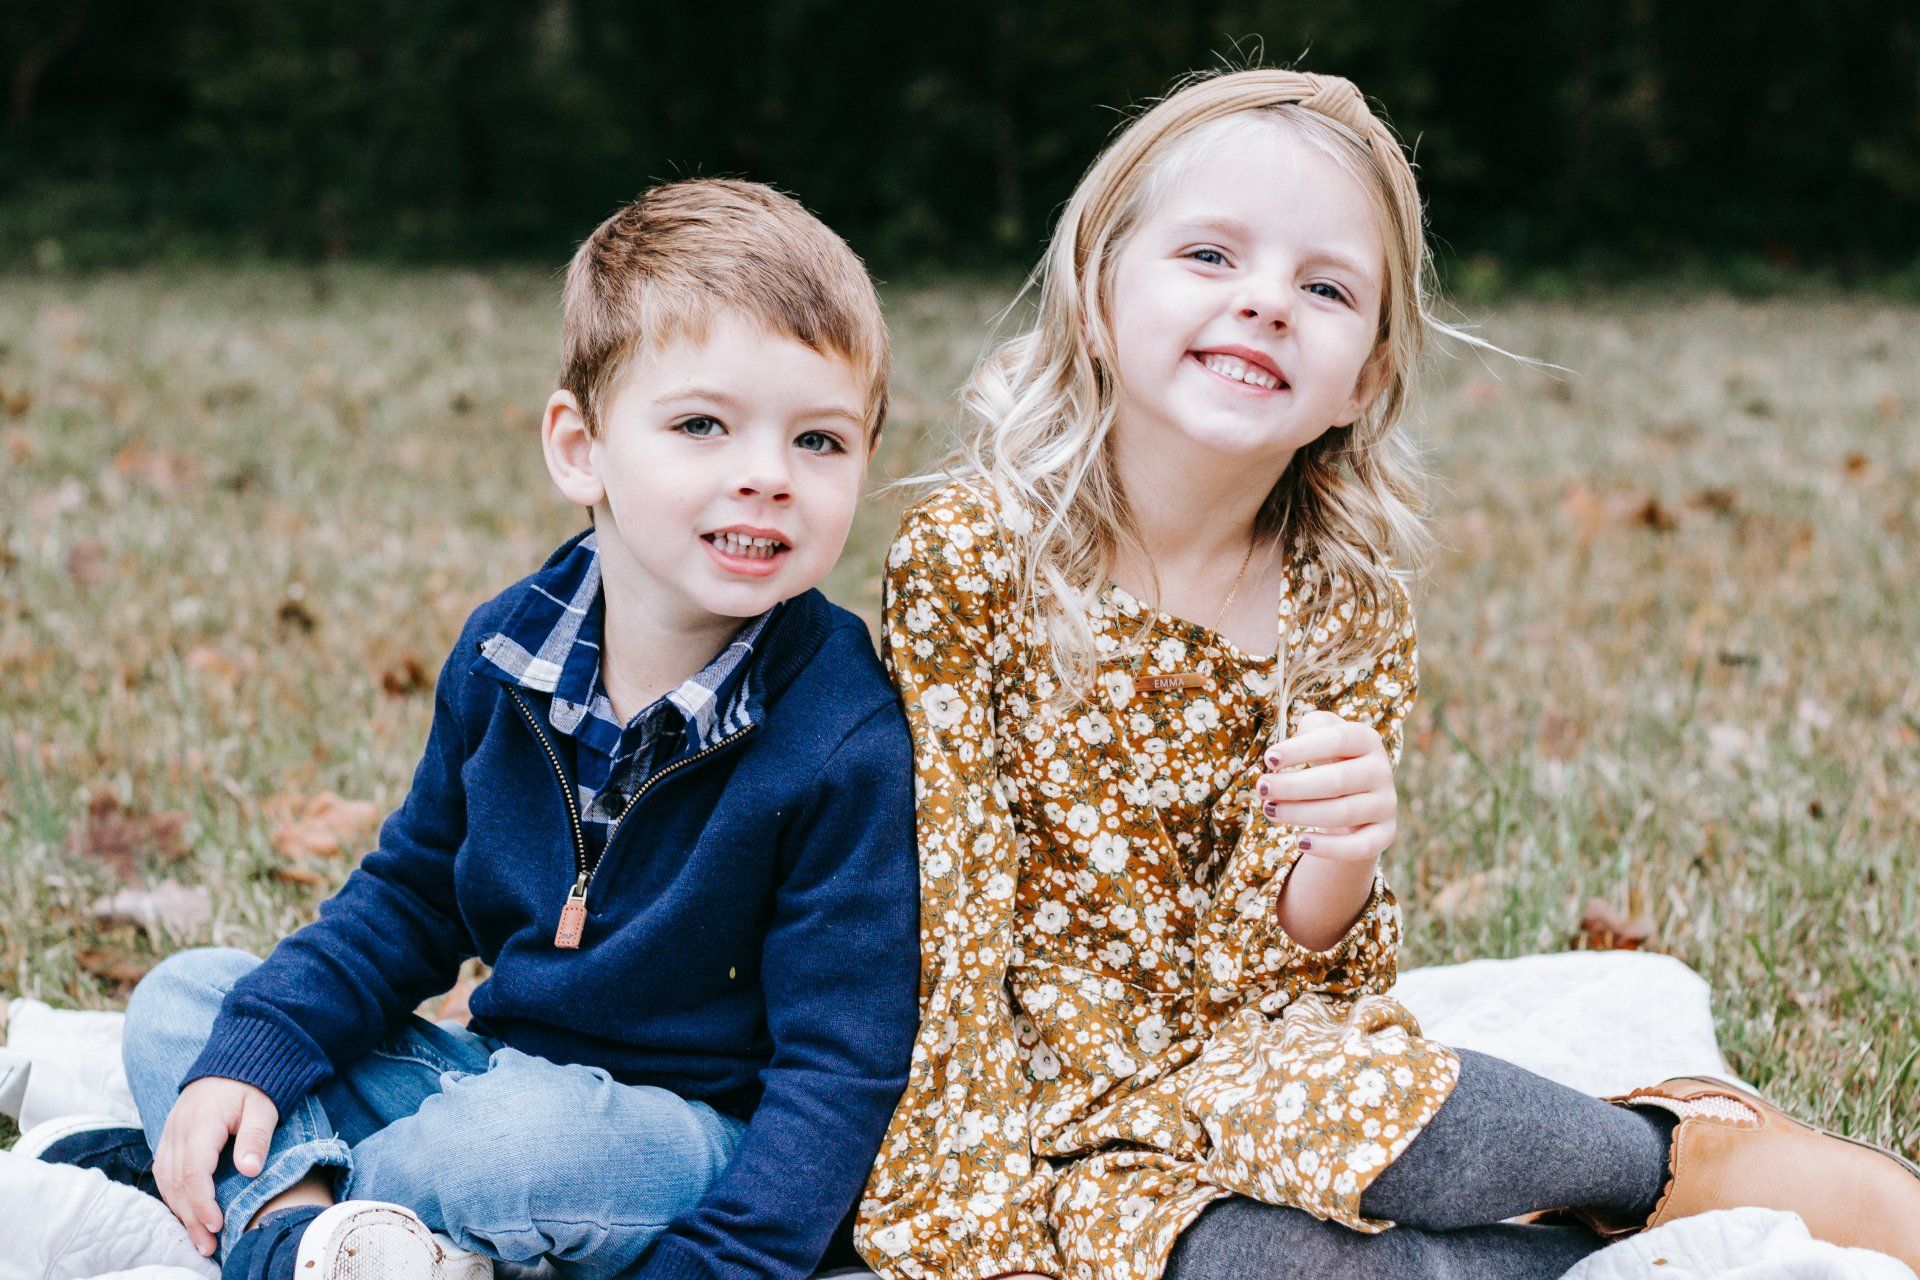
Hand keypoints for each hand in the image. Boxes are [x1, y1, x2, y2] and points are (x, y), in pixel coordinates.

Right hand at [153, 1076, 279, 1255]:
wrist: (233, 1061)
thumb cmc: (252, 1085)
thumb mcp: (264, 1107)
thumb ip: (256, 1138)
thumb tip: (249, 1171)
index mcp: (201, 1123)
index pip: (194, 1171)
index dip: (202, 1202)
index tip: (217, 1225)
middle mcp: (177, 1130)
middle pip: (176, 1182)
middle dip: (190, 1217)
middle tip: (207, 1246)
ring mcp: (169, 1133)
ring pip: (166, 1181)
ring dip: (180, 1211)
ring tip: (198, 1238)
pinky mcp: (169, 1138)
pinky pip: (164, 1172)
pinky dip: (173, 1196)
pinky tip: (186, 1213)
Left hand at [1255, 709, 1397, 862]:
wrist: (1356, 793)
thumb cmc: (1329, 758)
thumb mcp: (1321, 734)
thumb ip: (1310, 728)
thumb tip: (1290, 750)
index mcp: (1366, 739)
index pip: (1336, 740)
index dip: (1301, 749)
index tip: (1269, 759)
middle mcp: (1381, 770)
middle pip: (1337, 780)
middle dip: (1293, 786)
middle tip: (1262, 788)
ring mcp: (1386, 804)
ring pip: (1342, 813)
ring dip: (1301, 813)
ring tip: (1270, 810)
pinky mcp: (1384, 834)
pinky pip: (1358, 846)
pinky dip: (1328, 848)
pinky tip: (1299, 842)